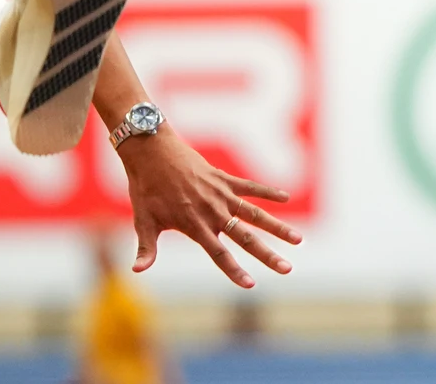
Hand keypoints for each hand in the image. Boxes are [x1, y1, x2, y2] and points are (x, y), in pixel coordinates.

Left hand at [118, 127, 301, 287]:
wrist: (150, 151)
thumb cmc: (145, 188)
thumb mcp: (144, 220)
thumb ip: (146, 247)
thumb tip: (137, 270)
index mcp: (194, 224)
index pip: (218, 253)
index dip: (234, 270)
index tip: (251, 284)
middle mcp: (212, 211)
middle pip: (245, 237)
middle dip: (268, 255)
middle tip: (288, 269)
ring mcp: (221, 194)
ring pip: (255, 214)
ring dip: (277, 227)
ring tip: (298, 240)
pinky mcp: (224, 179)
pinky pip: (250, 186)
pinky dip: (268, 191)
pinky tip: (286, 198)